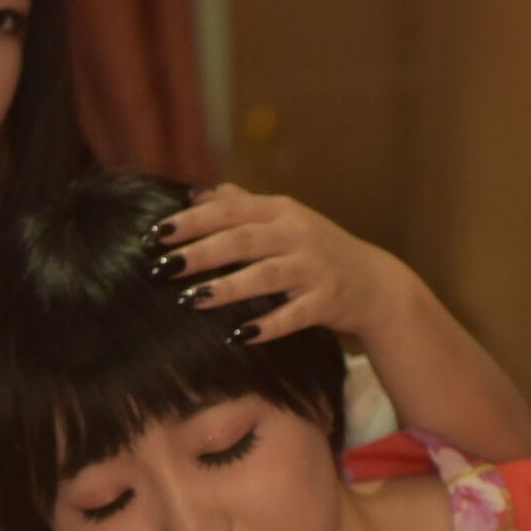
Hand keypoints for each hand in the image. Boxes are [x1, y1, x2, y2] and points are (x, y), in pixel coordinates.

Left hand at [148, 181, 399, 345]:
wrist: (375, 284)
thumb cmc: (317, 251)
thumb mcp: (284, 220)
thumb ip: (241, 206)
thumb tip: (194, 194)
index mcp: (281, 211)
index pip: (230, 211)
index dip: (192, 221)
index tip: (155, 233)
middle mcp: (297, 234)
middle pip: (243, 240)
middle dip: (200, 253)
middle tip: (161, 267)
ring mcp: (314, 268)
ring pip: (266, 276)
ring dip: (229, 287)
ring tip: (192, 299)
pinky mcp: (327, 302)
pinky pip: (294, 315)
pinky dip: (267, 325)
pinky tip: (238, 336)